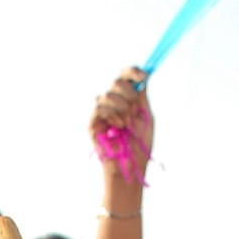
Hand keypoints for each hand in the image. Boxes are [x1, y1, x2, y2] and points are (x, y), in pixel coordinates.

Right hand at [89, 68, 153, 182]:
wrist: (131, 167)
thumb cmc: (139, 146)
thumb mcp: (146, 117)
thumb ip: (142, 96)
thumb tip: (143, 76)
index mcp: (126, 100)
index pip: (125, 76)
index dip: (133, 72)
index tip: (144, 76)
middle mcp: (113, 103)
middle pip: (117, 81)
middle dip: (129, 95)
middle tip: (134, 114)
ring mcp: (101, 113)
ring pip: (108, 94)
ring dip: (122, 109)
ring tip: (125, 125)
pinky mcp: (92, 123)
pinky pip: (99, 107)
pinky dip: (111, 115)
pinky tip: (116, 128)